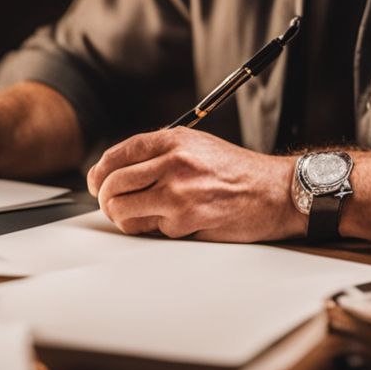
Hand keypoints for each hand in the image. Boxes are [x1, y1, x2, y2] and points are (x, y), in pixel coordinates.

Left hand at [87, 128, 302, 241]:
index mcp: (173, 140)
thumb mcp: (197, 146)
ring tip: (138, 219)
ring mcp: (177, 192)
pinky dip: (158, 229)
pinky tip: (177, 223)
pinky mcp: (185, 219)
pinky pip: (152, 228)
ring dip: (124, 219)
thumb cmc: (236, 172)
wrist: (274, 192)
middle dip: (106, 200)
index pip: (118, 154)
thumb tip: (120, 172)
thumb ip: (161, 153)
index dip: (99, 173)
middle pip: (113, 184)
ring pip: (124, 210)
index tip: (96, 184)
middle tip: (112, 207)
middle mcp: (172, 162)